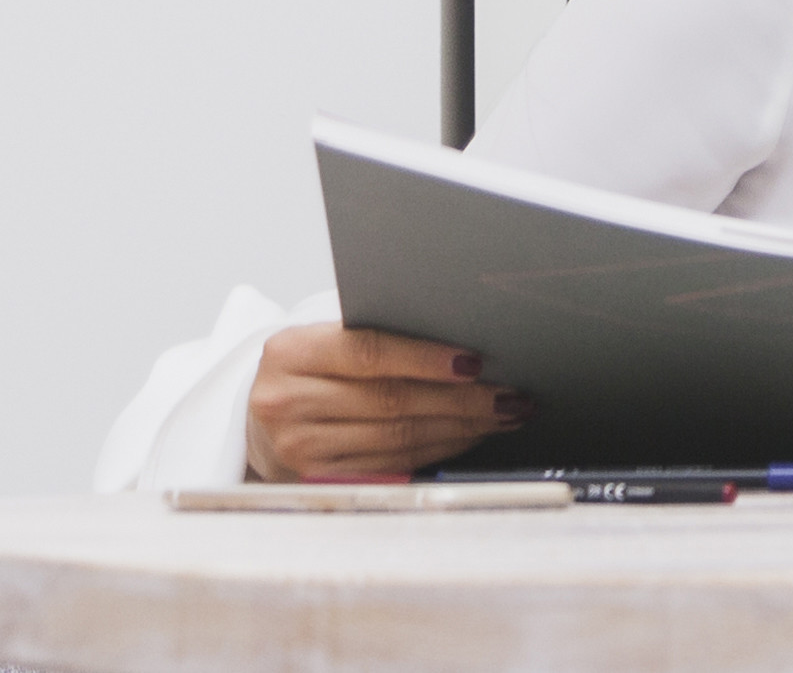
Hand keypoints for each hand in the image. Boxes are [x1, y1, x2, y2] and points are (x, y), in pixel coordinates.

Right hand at [245, 325, 522, 480]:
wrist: (258, 415)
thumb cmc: (311, 367)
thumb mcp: (326, 340)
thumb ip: (378, 337)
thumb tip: (465, 342)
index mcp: (291, 352)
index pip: (370, 353)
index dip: (426, 359)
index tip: (475, 362)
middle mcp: (287, 402)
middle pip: (392, 401)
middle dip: (464, 399)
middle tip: (511, 393)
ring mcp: (298, 446)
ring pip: (399, 437)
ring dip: (461, 427)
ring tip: (503, 414)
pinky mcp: (317, 478)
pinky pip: (394, 464)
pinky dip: (439, 449)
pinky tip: (469, 436)